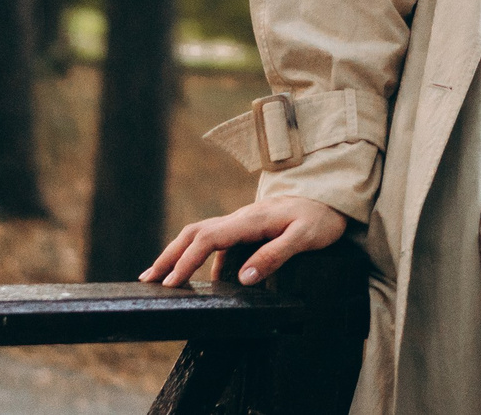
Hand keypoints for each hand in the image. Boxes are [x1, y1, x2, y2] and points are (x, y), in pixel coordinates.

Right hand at [139, 196, 347, 287]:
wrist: (333, 197)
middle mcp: (241, 218)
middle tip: (147, 279)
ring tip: (162, 278)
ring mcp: (242, 222)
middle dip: (169, 255)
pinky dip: (200, 256)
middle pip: (195, 232)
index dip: (186, 260)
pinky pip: (217, 241)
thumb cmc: (320, 218)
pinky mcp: (247, 228)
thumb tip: (244, 279)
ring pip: (202, 234)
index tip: (170, 282)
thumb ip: (275, 255)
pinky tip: (200, 277)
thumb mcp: (305, 238)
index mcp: (250, 220)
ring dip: (179, 254)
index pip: (208, 239)